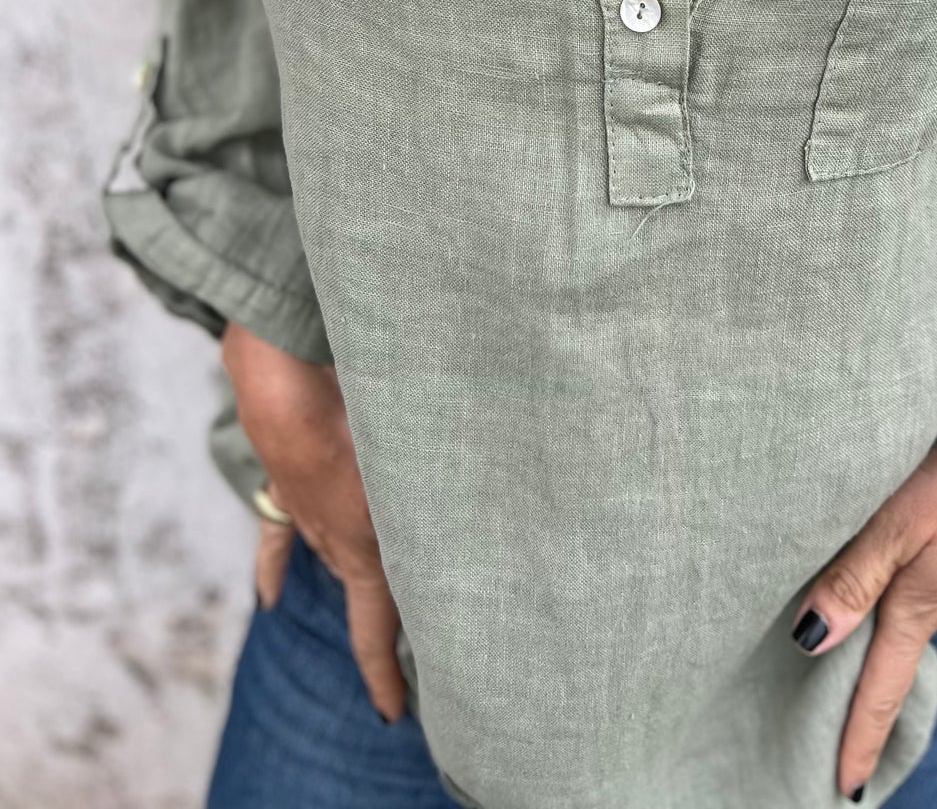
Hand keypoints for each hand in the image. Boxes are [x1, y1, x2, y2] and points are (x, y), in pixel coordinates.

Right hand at [221, 321, 405, 722]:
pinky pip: (275, 543)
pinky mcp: (285, 492)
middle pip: (365, 590)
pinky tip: (270, 598)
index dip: (383, 675)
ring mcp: (306, 518)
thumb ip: (443, 490)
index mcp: (365, 550)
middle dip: (386, 618)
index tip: (393, 714)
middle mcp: (334, 542)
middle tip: (412, 649)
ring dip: (352, 578)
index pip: (374, 632)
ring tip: (372, 608)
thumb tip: (496, 490)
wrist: (288, 392)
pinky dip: (273, 572)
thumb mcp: (413, 464)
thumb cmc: (355, 422)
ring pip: (332, 559)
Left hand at [789, 376, 936, 800]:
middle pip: (903, 655)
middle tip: (848, 725)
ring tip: (873, 642)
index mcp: (922, 604)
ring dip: (903, 632)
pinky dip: (931, 592)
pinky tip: (925, 573)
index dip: (859, 739)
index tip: (843, 791)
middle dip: (877, 690)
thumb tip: (809, 641)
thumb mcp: (903, 520)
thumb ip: (857, 575)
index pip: (882, 688)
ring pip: (930, 615)